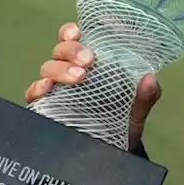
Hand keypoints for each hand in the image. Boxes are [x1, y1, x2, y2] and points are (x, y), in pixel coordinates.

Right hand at [25, 21, 162, 150]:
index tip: (80, 32)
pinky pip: (33, 93)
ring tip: (79, 77)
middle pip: (61, 50)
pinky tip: (48, 88)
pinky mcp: (46, 108)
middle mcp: (71, 73)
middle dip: (73, 50)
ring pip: (48, 67)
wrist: (113, 153)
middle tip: (89, 60)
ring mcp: (57, 90)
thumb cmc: (122, 123)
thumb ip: (146, 96)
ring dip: (61, 68)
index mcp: (91, 65)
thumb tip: (150, 78)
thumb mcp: (137, 110)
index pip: (75, 39)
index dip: (72, 31)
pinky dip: (37, 87)